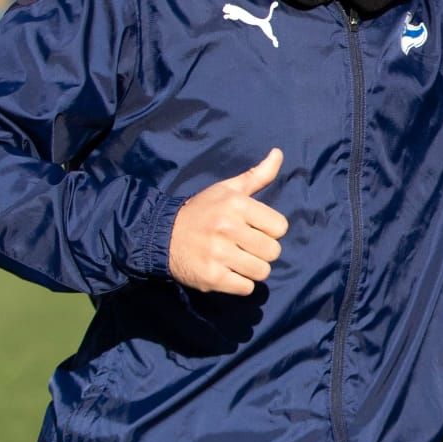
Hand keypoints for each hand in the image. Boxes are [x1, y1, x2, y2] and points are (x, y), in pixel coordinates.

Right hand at [168, 149, 287, 295]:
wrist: (161, 236)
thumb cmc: (202, 211)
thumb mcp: (227, 189)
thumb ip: (257, 175)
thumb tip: (278, 153)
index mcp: (236, 204)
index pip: (280, 227)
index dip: (270, 230)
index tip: (254, 229)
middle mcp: (227, 228)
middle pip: (273, 251)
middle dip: (262, 252)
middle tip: (245, 247)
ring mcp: (218, 254)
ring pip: (262, 271)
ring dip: (252, 269)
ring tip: (237, 260)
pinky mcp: (211, 277)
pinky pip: (246, 288)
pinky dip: (240, 284)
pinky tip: (228, 273)